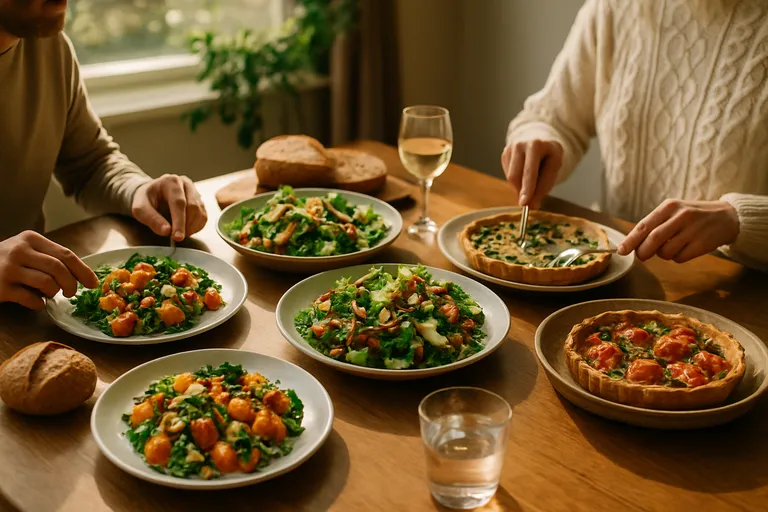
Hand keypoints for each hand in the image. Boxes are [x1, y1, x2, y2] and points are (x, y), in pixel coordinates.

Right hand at [0, 231, 98, 309]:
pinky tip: (37, 302)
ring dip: (54, 293)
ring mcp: (8, 269)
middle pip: (59, 269)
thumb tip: (82, 274)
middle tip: (72, 293)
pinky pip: (31, 298)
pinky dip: (39, 303)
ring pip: (47, 283)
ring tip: (50, 294)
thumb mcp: (26, 250)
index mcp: (31, 239)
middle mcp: (19, 251)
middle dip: (71, 284)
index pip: (65, 254)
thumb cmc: (6, 261)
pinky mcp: (1, 287)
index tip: (93, 284)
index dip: (83, 271)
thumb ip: (49, 257)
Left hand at [132, 174, 207, 240]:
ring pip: (200, 213)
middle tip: (175, 237)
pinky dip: (196, 227)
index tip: (177, 237)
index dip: (179, 221)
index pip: (179, 202)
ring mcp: (195, 192)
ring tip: (178, 232)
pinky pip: (203, 217)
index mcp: (171, 182)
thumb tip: (167, 231)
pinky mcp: (200, 202)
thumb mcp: (140, 209)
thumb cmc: (146, 200)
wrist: (151, 195)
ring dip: (191, 228)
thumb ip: (151, 219)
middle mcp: (186, 184)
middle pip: (193, 207)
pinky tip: (185, 229)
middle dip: (185, 226)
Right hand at [501, 140, 562, 208]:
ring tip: (531, 183)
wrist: (539, 136)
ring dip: (519, 187)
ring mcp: (509, 148)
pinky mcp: (504, 153)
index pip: (529, 172)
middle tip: (527, 204)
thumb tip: (532, 206)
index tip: (524, 203)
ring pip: (510, 177)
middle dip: (521, 192)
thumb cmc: (549, 154)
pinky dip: (516, 180)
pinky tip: (525, 174)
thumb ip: (544, 186)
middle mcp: (519, 144)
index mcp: (535, 145)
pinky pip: (508, 174)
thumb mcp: (554, 166)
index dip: (527, 189)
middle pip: (515, 176)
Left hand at [618, 200, 739, 262]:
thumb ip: (654, 225)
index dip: (630, 240)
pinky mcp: (702, 243)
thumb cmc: (691, 216)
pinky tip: (686, 248)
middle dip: (643, 252)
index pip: (644, 226)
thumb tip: (632, 244)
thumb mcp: (673, 212)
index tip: (621, 251)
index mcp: (669, 206)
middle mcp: (680, 216)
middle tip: (642, 256)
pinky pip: (679, 258)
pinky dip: (677, 258)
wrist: (726, 217)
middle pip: (653, 240)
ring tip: (673, 245)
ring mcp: (693, 230)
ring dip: (663, 255)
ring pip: (665, 252)